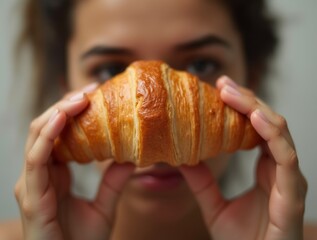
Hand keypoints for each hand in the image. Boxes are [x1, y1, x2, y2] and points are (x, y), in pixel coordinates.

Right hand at [14, 83, 134, 239]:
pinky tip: (63, 117)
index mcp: (55, 174)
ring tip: (80, 98)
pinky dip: (48, 135)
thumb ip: (114, 182)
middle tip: (91, 89)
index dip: (73, 112)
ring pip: (38, 136)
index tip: (96, 95)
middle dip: (66, 105)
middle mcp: (40, 174)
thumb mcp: (105, 205)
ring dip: (58, 112)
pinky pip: (36, 158)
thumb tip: (132, 159)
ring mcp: (33, 183)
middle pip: (47, 127)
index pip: (59, 133)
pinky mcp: (32, 195)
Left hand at [180, 76, 306, 239]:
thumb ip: (202, 183)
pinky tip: (254, 117)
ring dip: (256, 108)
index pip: (257, 129)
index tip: (219, 90)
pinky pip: (286, 156)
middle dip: (246, 99)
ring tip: (231, 92)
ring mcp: (288, 180)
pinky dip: (272, 134)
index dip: (241, 108)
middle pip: (267, 123)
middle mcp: (280, 170)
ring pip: (279, 132)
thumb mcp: (213, 206)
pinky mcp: (291, 194)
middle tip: (222, 83)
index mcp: (266, 170)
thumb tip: (182, 159)